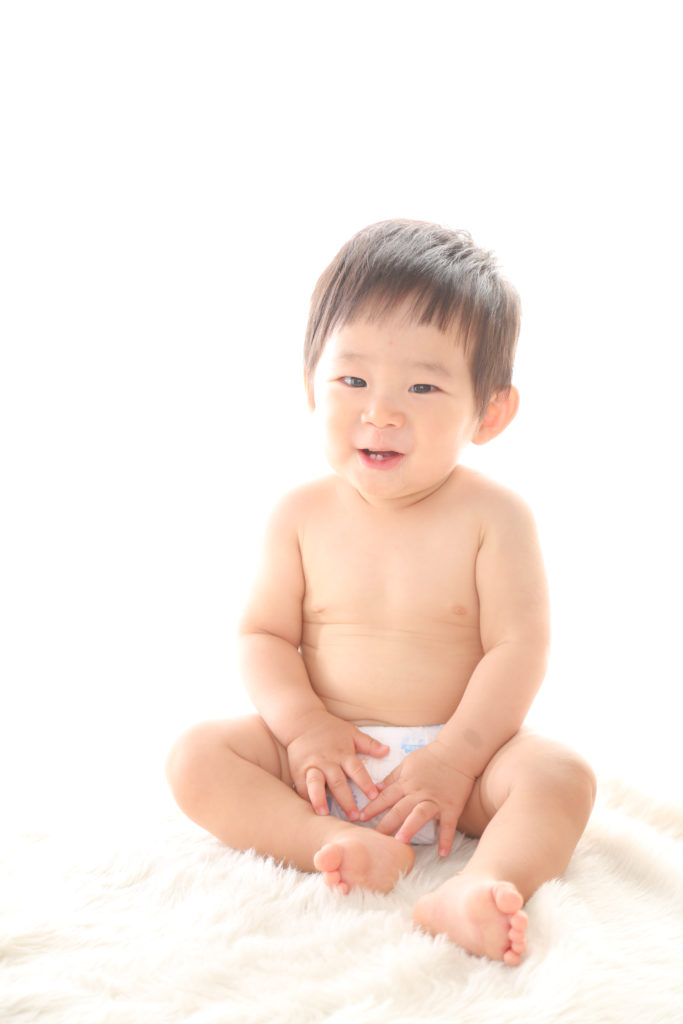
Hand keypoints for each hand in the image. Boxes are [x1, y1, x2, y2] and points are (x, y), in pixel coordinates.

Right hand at [286, 711, 388, 819]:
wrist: (301, 721)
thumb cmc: (330, 728)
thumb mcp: (351, 732)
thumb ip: (369, 744)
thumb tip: (388, 751)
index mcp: (343, 753)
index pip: (356, 769)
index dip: (365, 782)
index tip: (374, 796)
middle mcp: (327, 761)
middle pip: (337, 782)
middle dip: (346, 800)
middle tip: (354, 816)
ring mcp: (311, 767)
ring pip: (315, 784)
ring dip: (320, 799)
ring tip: (324, 814)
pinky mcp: (298, 771)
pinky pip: (302, 787)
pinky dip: (306, 799)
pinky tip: (310, 811)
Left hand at [359, 740, 474, 855]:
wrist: (458, 750)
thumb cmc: (431, 756)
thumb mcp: (407, 762)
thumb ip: (392, 778)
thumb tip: (376, 789)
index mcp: (406, 782)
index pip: (385, 797)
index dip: (372, 808)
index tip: (360, 818)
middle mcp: (418, 793)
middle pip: (398, 809)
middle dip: (385, 823)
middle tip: (373, 838)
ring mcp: (435, 800)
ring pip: (420, 815)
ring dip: (410, 827)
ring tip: (400, 841)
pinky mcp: (452, 807)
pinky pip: (448, 825)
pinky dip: (446, 839)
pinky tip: (442, 854)